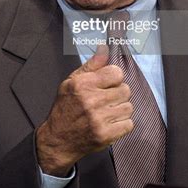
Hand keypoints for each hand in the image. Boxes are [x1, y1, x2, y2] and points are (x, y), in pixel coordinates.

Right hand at [36, 44, 132, 175]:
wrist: (58, 140)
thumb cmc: (65, 108)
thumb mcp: (71, 81)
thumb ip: (91, 65)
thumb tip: (105, 47)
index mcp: (83, 84)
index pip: (117, 73)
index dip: (114, 78)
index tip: (108, 84)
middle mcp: (92, 100)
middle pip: (125, 90)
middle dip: (118, 94)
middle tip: (107, 99)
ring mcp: (99, 119)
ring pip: (129, 107)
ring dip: (120, 109)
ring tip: (108, 112)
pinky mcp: (105, 135)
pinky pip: (129, 124)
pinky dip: (122, 124)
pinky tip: (110, 123)